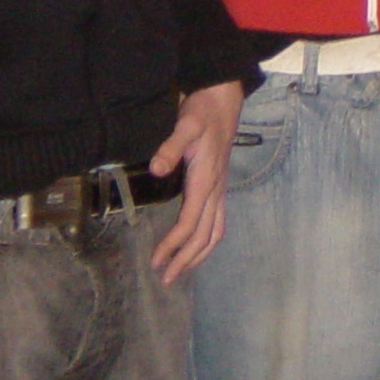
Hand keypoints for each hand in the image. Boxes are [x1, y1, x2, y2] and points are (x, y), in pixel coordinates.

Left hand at [149, 81, 243, 281]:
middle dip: (186, 260)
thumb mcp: (185, 125)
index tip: (156, 261)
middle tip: (165, 279)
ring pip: (215, 231)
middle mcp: (215, 190)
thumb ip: (170, 147)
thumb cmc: (202, 113)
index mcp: (206, 180)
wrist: (223, 100)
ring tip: (180, 270)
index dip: (173, 245)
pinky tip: (196, 246)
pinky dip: (207, 240)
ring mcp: (220, 189)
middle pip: (204, 235)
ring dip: (198, 254)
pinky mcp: (219, 186)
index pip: (190, 223)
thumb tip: (156, 169)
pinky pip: (217, 221)